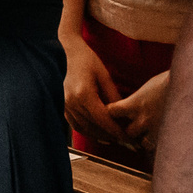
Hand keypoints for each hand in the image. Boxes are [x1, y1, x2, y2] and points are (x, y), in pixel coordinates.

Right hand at [62, 28, 123, 142]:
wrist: (66, 51)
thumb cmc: (86, 59)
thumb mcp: (104, 75)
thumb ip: (113, 96)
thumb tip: (124, 114)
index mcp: (83, 94)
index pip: (103, 120)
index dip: (117, 132)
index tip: (129, 138)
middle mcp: (72, 103)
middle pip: (94, 127)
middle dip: (111, 136)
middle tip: (126, 141)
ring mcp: (65, 105)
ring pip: (84, 129)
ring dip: (100, 135)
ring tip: (114, 138)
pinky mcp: (62, 106)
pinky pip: (76, 124)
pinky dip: (88, 131)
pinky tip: (99, 132)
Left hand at [107, 69, 171, 148]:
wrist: (192, 88)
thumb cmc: (173, 81)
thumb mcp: (152, 84)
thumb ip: (142, 96)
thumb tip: (140, 97)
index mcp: (135, 103)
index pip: (112, 112)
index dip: (113, 113)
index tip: (117, 112)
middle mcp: (142, 119)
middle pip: (127, 131)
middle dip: (132, 129)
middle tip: (139, 125)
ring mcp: (156, 130)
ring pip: (143, 143)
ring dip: (147, 139)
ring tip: (155, 133)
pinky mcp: (169, 137)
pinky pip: (161, 148)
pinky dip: (163, 145)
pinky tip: (169, 138)